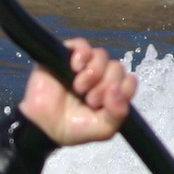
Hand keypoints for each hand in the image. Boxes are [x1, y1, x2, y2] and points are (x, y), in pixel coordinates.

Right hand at [16, 38, 136, 146]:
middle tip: (89, 100)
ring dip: (93, 74)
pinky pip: (82, 45)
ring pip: (101, 55)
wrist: (44, 127)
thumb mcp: (103, 129)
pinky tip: (75, 68)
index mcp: (111, 92)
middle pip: (117, 67)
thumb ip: (118, 113)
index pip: (129, 81)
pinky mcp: (65, 57)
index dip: (122, 91)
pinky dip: (82, 55)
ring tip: (78, 88)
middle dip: (104, 86)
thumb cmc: (72, 128)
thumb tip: (117, 88)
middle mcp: (100, 77)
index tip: (105, 105)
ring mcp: (83, 66)